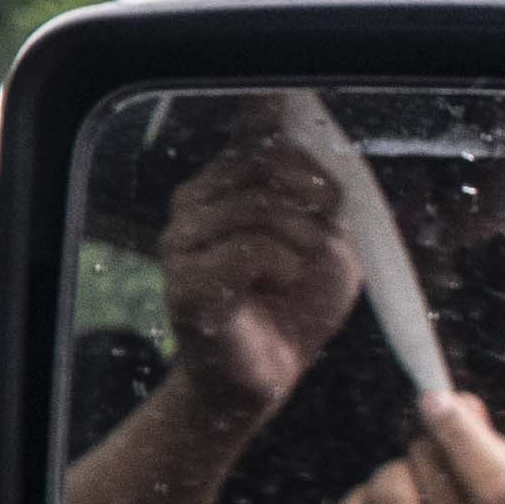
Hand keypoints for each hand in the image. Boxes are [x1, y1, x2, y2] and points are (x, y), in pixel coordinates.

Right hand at [159, 131, 364, 421]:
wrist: (268, 374)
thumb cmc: (295, 305)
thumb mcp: (323, 236)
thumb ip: (317, 192)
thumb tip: (315, 150)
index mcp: (221, 185)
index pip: (252, 130)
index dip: (290, 136)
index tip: (320, 178)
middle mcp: (190, 204)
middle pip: (259, 163)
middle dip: (310, 197)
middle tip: (322, 238)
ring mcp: (180, 243)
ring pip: (257, 207)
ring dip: (302, 239)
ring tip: (302, 269)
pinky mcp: (186, 283)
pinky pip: (251, 250)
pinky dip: (285, 266)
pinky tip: (284, 284)